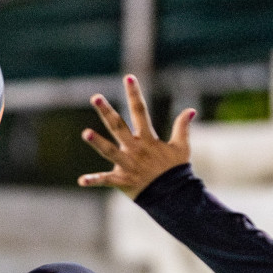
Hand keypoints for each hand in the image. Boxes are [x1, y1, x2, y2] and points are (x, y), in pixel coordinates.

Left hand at [78, 75, 195, 198]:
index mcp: (147, 139)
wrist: (174, 196)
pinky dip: (94, 181)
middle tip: (95, 97)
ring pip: (109, 151)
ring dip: (97, 142)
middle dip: (106, 111)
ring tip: (85, 133)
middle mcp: (135, 149)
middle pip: (118, 126)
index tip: (128, 77)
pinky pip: (106, 180)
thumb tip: (191, 110)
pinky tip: (81, 181)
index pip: (140, 111)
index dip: (134, 94)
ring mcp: (128, 165)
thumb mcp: (182, 147)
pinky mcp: (123, 181)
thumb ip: (183, 127)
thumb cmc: (176, 171)